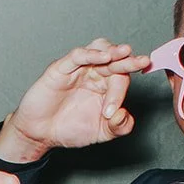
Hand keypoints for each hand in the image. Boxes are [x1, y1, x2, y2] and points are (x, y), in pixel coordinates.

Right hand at [0, 39, 150, 162]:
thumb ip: (119, 127)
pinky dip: (91, 54)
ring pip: (99, 48)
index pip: (121, 79)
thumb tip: (126, 114)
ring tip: (125, 52)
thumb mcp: (101, 133)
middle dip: (129, 60)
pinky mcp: (60, 68)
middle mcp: (94, 73)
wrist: (41, 135)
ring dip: (113, 50)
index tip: (112, 112)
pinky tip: (103, 57)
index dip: (121, 93)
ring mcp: (78, 69)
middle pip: (115, 59)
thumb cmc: (69, 129)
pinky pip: (77, 56)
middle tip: (142, 61)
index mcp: (106, 86)